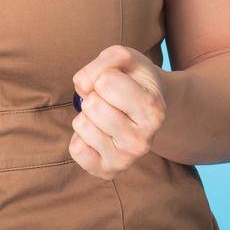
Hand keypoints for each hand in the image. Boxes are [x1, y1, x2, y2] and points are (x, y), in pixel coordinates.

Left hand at [70, 45, 168, 179]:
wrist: (148, 109)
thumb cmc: (133, 79)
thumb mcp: (125, 58)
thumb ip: (104, 61)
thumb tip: (82, 86)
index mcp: (152, 109)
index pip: (105, 82)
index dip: (105, 76)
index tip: (118, 83)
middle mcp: (143, 140)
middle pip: (92, 105)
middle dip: (95, 96)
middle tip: (111, 101)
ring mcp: (126, 159)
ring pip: (81, 125)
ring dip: (87, 115)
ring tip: (106, 115)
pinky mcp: (108, 171)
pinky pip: (76, 149)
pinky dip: (81, 136)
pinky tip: (99, 133)